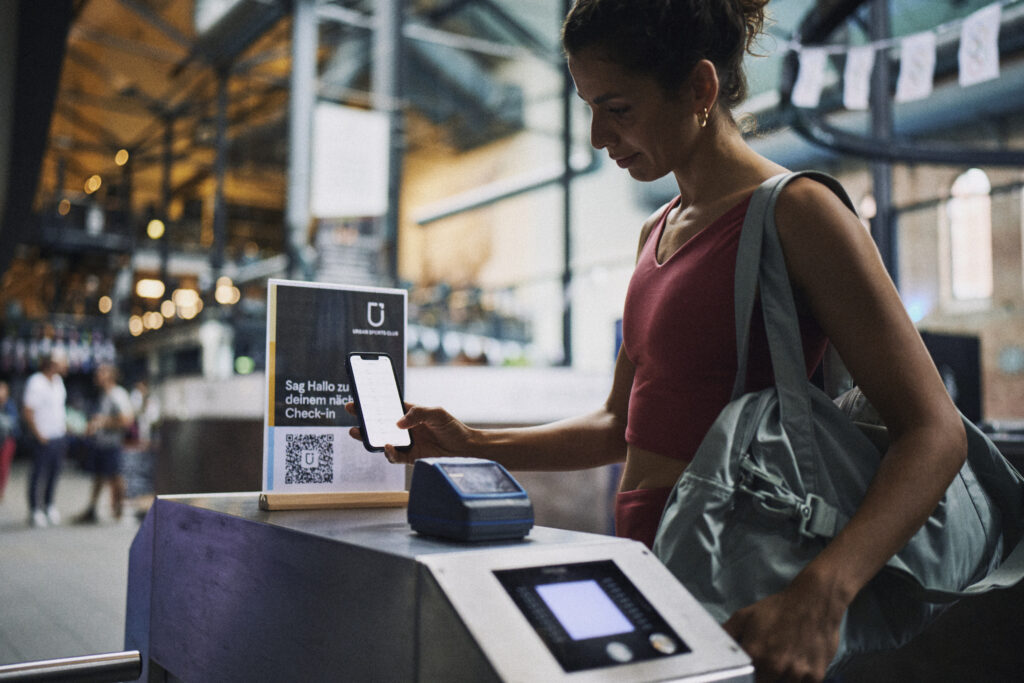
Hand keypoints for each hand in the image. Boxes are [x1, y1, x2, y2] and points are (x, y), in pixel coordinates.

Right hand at [344, 402, 475, 463]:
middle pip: (379, 424)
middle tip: (352, 413)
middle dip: (363, 419)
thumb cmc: (451, 426)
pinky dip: (389, 453)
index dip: (371, 403)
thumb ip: (418, 414)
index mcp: (408, 413)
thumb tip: (398, 424)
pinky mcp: (410, 457)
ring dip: (369, 438)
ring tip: (359, 433)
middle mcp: (404, 428)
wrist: (464, 447)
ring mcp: (406, 443)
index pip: (386, 407)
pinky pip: (395, 457)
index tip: (357, 399)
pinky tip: (387, 447)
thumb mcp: (437, 413)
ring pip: (382, 441)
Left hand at [723, 575, 844, 682]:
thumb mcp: (744, 617)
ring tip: (782, 664)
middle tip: (765, 667)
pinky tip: (796, 666)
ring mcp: (797, 673)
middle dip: (762, 679)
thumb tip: (711, 651)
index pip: (743, 680)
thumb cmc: (777, 609)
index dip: (743, 678)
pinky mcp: (815, 676)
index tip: (747, 674)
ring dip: (780, 681)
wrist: (814, 600)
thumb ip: (725, 636)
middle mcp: (775, 666)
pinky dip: (797, 681)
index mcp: (755, 654)